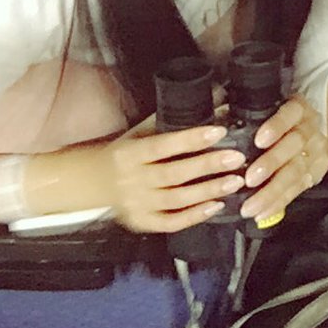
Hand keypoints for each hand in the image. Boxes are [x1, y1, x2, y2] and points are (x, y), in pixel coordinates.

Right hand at [104, 115, 246, 232]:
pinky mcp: (141, 222)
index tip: (219, 132)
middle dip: (208, 166)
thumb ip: (170, 123)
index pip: (163, 145)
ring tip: (234, 182)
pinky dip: (194, 216)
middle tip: (236, 159)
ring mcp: (136, 204)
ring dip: (208, 191)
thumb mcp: (138, 134)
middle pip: (174, 174)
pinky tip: (216, 205)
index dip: (191, 139)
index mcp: (130, 153)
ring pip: (176, 199)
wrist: (90, 182)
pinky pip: (171, 222)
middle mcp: (132, 179)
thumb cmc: (123, 153)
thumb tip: (211, 105)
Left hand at [237, 96, 327, 221]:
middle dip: (272, 163)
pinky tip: (262, 213)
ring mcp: (316, 151)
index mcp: (297, 108)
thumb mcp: (265, 108)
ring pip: (297, 172)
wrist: (310, 132)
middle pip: (294, 145)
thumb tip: (215, 112)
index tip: (258, 141)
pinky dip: (279, 203)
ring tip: (251, 206)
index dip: (276, 127)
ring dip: (272, 191)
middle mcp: (310, 129)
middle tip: (250, 179)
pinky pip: (298, 190)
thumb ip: (243, 111)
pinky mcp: (317, 172)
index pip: (290, 114)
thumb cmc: (277, 119)